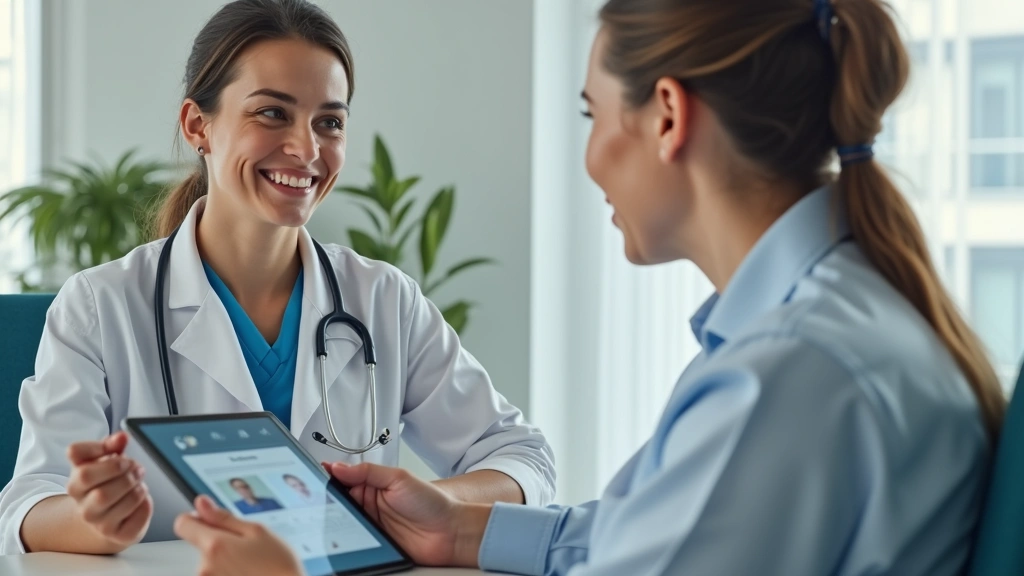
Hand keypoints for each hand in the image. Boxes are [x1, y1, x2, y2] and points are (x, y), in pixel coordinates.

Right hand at [65, 431, 152, 550]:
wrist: (107, 515)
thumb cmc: (106, 481)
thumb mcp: (103, 459)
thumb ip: (110, 445)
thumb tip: (122, 436)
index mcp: (75, 483)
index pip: (81, 468)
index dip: (103, 453)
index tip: (120, 453)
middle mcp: (82, 505)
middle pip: (104, 491)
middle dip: (128, 475)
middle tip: (138, 469)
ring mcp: (99, 523)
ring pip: (125, 502)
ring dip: (138, 489)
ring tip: (139, 484)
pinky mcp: (118, 535)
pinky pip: (138, 518)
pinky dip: (145, 506)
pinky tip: (140, 501)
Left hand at [175, 495, 301, 575]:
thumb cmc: (278, 567)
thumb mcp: (257, 532)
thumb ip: (224, 517)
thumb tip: (202, 504)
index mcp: (214, 545)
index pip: (183, 523)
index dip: (197, 517)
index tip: (212, 520)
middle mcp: (205, 567)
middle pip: (201, 543)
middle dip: (220, 541)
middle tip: (248, 548)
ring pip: (211, 561)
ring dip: (226, 559)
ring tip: (252, 565)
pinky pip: (217, 574)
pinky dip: (229, 572)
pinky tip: (249, 574)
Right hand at [327, 462, 490, 566]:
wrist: (451, 532)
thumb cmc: (432, 502)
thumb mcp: (399, 478)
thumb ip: (368, 472)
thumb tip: (338, 466)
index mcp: (373, 485)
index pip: (343, 480)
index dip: (328, 479)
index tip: (312, 476)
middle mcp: (369, 505)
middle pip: (338, 502)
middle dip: (326, 501)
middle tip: (314, 499)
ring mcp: (370, 525)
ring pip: (342, 523)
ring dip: (334, 521)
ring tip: (325, 518)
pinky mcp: (372, 544)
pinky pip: (353, 541)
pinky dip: (346, 539)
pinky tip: (341, 536)